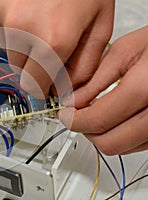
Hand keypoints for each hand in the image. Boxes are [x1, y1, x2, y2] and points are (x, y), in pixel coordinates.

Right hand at [0, 0, 114, 97]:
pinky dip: (11, 25)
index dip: (41, 85)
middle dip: (33, 63)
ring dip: (22, 43)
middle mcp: (22, 30)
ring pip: (8, 49)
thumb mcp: (99, 24)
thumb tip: (66, 87)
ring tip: (39, 19)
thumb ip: (84, 64)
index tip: (44, 82)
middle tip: (47, 42)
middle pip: (19, 69)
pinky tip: (28, 10)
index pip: (34, 85)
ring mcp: (2, 15)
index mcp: (52, 40)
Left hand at [60, 26, 147, 154]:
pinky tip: (116, 117)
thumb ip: (95, 79)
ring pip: (123, 148)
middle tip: (76, 115)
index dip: (73, 120)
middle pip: (109, 143)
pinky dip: (120, 135)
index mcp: (146, 88)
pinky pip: (137, 145)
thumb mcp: (125, 50)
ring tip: (96, 113)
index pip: (98, 120)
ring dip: (102, 134)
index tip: (64, 114)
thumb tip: (71, 101)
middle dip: (85, 130)